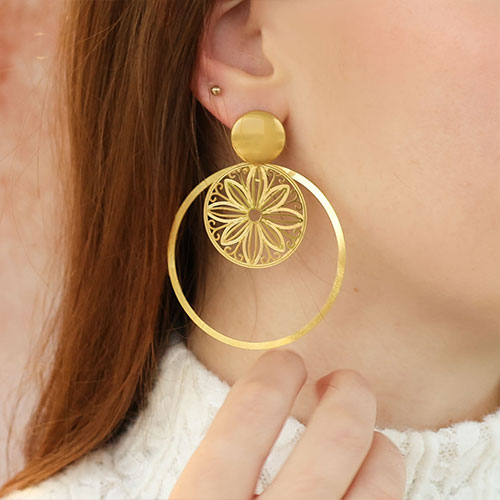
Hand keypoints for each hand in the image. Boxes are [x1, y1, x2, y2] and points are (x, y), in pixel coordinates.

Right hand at [169, 349, 405, 498]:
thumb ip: (206, 474)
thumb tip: (244, 412)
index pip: (248, 416)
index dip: (273, 374)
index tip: (286, 359)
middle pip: (337, 437)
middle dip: (348, 391)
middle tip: (341, 381)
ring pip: (382, 478)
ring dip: (378, 442)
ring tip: (364, 437)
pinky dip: (383, 484)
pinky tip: (366, 482)